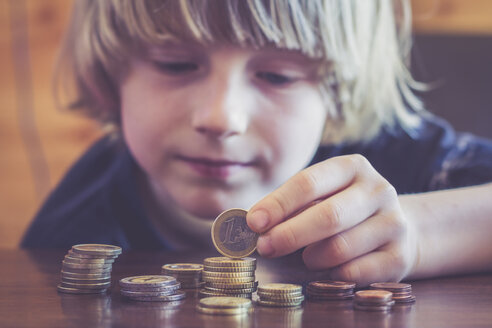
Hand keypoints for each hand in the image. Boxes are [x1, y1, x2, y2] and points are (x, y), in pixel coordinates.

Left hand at [247, 154, 418, 285]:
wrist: (397, 228)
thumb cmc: (343, 209)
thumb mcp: (321, 196)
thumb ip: (292, 206)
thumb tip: (255, 223)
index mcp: (352, 167)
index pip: (308, 182)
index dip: (278, 204)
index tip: (254, 222)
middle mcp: (378, 190)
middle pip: (328, 216)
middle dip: (289, 235)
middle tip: (265, 247)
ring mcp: (394, 222)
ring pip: (341, 247)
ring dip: (312, 257)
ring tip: (305, 257)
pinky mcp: (400, 255)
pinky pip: (357, 272)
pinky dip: (333, 274)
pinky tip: (328, 269)